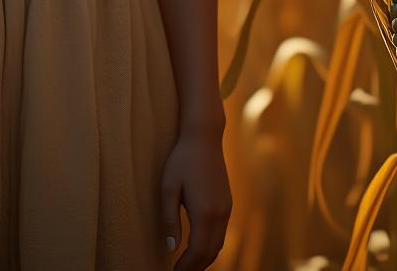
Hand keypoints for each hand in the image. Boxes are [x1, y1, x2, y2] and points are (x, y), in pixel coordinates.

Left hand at [159, 130, 231, 269]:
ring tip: (188, 266)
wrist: (204, 137)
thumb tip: (171, 248)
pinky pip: (222, 233)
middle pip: (210, 252)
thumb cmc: (182, 160)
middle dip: (195, 267)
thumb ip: (169, 219)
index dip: (186, 267)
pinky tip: (199, 247)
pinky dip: (211, 246)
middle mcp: (220, 214)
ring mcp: (227, 209)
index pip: (197, 251)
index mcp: (205, 212)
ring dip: (204, 259)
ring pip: (219, 245)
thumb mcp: (168, 187)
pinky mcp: (228, 203)